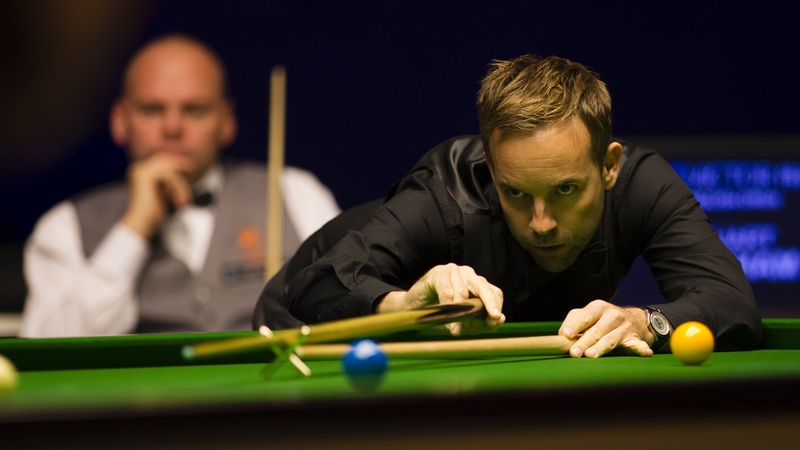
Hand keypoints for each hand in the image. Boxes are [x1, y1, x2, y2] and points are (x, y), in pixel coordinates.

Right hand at [120, 153, 195, 238]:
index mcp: (141, 173)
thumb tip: (182, 173)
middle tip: (191, 168)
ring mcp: (141, 171)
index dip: (175, 161)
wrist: (141, 225)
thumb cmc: (152, 214)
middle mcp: (139, 169)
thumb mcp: (164, 194)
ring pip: (170, 170)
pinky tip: (177, 202)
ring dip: (181, 186)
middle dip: (179, 164)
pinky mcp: (145, 176)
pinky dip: (177, 189)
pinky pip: (169, 175)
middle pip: (165, 160)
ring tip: (184, 203)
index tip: (189, 167)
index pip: (161, 160)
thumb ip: (170, 183)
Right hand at [377, 263, 505, 334]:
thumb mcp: (463, 322)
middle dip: (489, 303)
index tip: (495, 320)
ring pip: (464, 291)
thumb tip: (499, 319)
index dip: (496, 306)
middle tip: (492, 317)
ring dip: (462, 313)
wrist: (412, 309)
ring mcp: (452, 271)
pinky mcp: (437, 273)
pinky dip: (449, 306)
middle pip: (484, 287)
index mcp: (476, 284)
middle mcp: (467, 274)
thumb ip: (480, 321)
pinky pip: (447, 291)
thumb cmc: (439, 314)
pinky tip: (447, 319)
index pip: (493, 292)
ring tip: (457, 330)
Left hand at [558, 300, 653, 357]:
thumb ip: (573, 322)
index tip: (565, 335)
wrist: (633, 319)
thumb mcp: (588, 314)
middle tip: (574, 352)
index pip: (585, 316)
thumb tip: (562, 335)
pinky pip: (638, 344)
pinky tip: (644, 352)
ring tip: (591, 354)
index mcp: (598, 307)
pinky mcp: (635, 338)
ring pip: (611, 339)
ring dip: (601, 347)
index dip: (575, 325)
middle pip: (596, 330)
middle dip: (584, 342)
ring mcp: (625, 327)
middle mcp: (612, 315)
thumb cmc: (602, 319)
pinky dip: (641, 348)